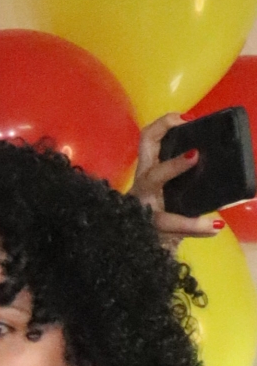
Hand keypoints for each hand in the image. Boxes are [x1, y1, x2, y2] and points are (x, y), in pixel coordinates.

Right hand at [133, 114, 209, 251]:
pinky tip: (213, 227)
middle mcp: (142, 188)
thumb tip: (225, 158)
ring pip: (162, 214)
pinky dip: (196, 228)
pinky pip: (175, 230)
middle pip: (151, 174)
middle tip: (195, 156)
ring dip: (186, 218)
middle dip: (173, 165)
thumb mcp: (171, 186)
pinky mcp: (152, 231)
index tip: (186, 119)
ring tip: (210, 215)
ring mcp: (144, 212)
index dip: (163, 125)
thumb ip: (187, 173)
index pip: (148, 140)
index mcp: (147, 169)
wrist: (140, 246)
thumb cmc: (161, 209)